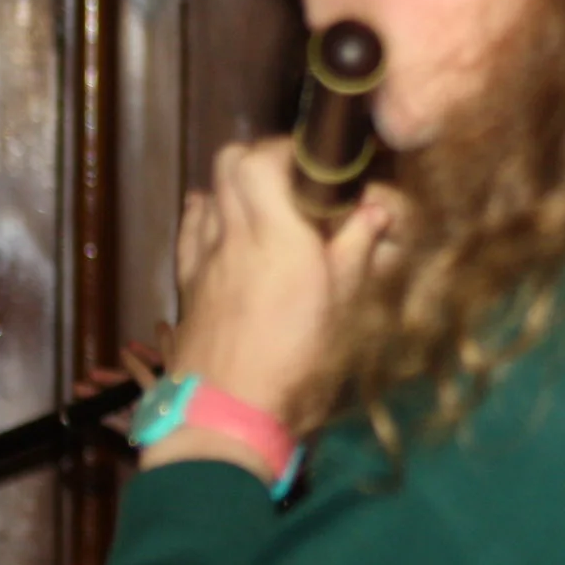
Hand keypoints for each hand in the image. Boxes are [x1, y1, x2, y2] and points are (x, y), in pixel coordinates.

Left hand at [167, 139, 393, 436]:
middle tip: (294, 180)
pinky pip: (191, 231)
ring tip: (265, 206)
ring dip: (235, 187)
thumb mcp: (346, 309)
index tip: (318, 164)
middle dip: (260, 158)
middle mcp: (233, 237)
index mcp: (276, 236)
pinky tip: (222, 227)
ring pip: (207, 193)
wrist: (228, 415)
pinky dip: (207, 215)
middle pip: (227, 163)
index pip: (261, 159)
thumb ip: (358, 250)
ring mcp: (204, 259)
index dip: (287, 149)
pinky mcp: (187, 285)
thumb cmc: (298, 364)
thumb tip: (378, 209)